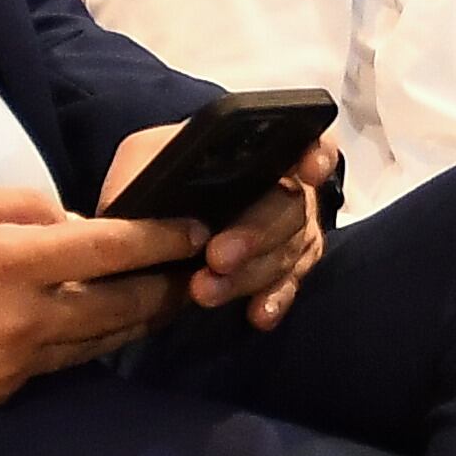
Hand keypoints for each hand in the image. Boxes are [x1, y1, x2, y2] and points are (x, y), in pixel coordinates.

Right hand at [0, 189, 211, 403]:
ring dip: (146, 316)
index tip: (196, 230)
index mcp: (10, 263)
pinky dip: (103, 337)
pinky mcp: (8, 387)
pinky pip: (72, 358)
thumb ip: (29, 211)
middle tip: (204, 266)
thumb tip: (80, 225)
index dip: (161, 238)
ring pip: (106, 337)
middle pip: (124, 302)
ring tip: (176, 294)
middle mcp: (23, 318)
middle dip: (171, 285)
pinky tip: (122, 323)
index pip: (110, 247)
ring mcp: (16, 360)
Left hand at [97, 125, 336, 331]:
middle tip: (219, 257)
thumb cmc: (159, 179)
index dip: (316, 155)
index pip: (306, 142)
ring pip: (287, 250)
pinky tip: (258, 314)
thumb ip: (142, 166)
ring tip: (206, 291)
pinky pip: (290, 284)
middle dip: (255, 233)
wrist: (160, 224)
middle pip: (289, 207)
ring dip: (250, 273)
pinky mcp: (287, 269)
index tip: (309, 171)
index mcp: (259, 151)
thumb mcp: (143, 158)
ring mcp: (292, 231)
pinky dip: (275, 298)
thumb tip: (139, 198)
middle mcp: (287, 188)